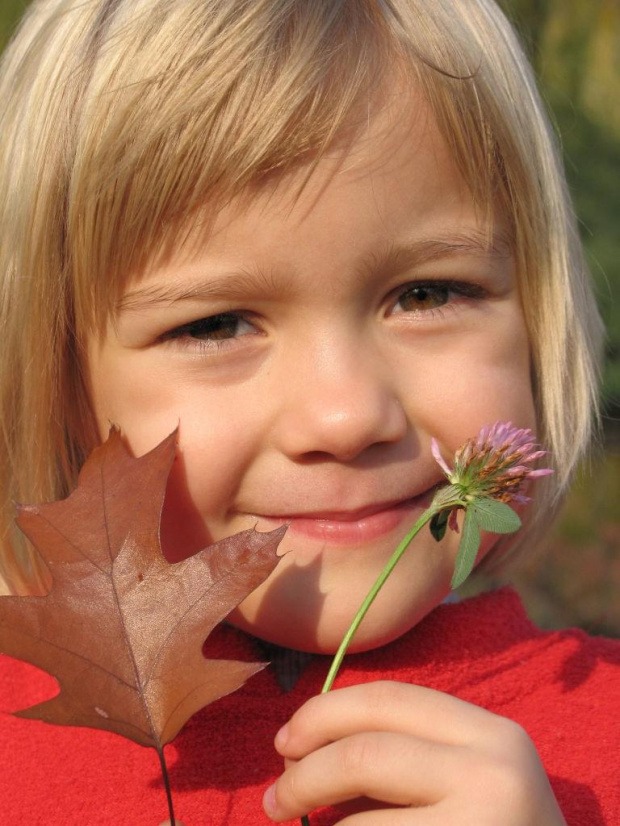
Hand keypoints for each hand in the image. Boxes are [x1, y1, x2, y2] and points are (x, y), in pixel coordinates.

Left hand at [263, 681, 566, 824]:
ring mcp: (481, 825)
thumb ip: (407, 751)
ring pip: (360, 822)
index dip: (324, 713)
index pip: (389, 699)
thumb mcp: (469, 776)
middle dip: (305, 773)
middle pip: (366, 752)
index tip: (285, 740)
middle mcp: (493, 771)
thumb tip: (303, 746)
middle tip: (276, 799)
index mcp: (489, 733)